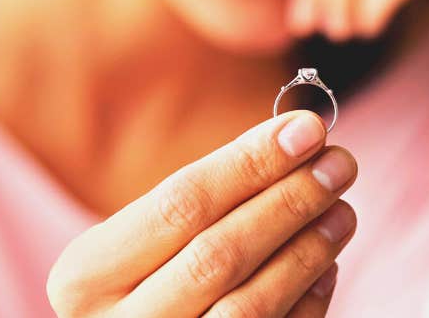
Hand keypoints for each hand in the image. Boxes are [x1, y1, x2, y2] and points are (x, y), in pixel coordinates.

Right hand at [46, 110, 356, 317]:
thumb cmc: (144, 285)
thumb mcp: (142, 243)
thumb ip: (207, 197)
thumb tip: (297, 136)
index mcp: (86, 276)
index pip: (179, 205)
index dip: (249, 164)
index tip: (307, 129)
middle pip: (217, 255)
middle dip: (288, 202)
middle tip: (339, 164)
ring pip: (248, 308)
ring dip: (306, 252)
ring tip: (342, 212)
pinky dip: (307, 302)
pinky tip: (326, 266)